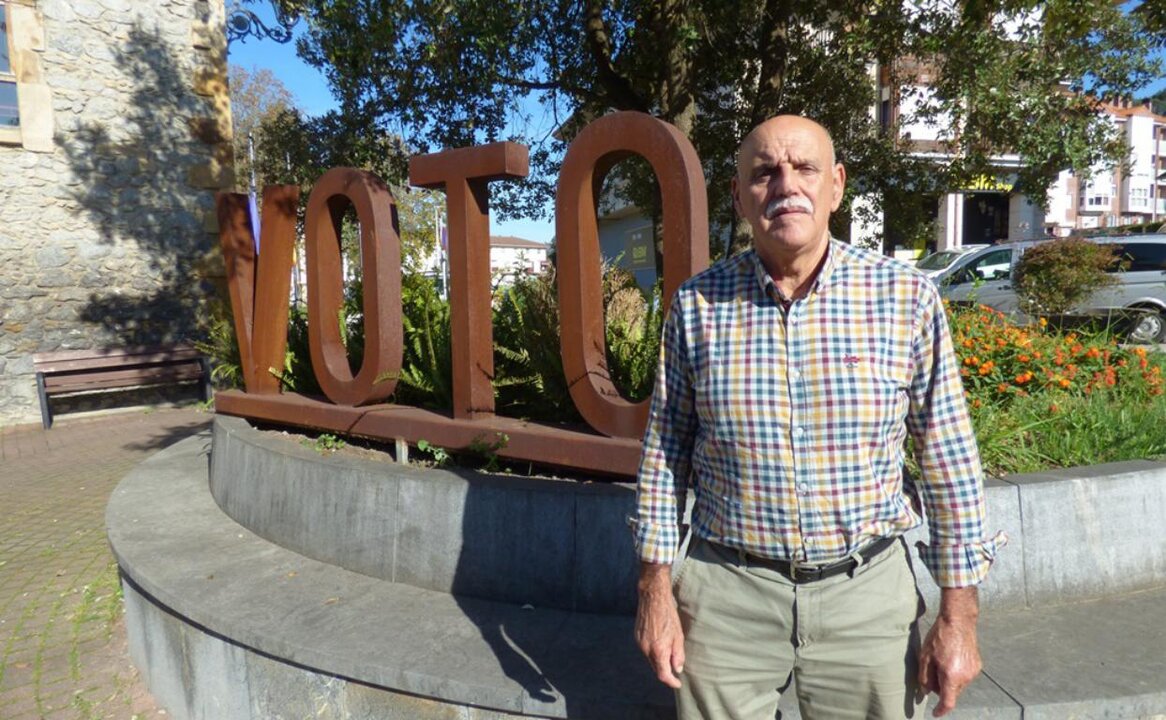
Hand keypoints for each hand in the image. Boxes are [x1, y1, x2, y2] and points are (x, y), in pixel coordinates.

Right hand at [634, 562, 684, 688]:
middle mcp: (646, 649)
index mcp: (658, 650)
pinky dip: (653, 652)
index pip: (663, 674)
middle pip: (656, 668)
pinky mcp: (636, 637)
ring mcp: (639, 643)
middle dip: (665, 671)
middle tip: (675, 670)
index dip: (671, 682)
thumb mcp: (678, 635)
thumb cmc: (668, 615)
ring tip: (668, 654)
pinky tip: (660, 644)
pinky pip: (645, 651)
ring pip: (650, 660)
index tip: (678, 683)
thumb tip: (677, 669)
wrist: (652, 598)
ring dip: (659, 661)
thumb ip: (678, 654)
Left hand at [919, 587, 981, 716]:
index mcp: (951, 676)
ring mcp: (973, 671)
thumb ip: (925, 677)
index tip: (935, 713)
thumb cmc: (940, 636)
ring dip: (949, 681)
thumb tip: (925, 692)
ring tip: (941, 662)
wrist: (959, 620)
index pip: (948, 702)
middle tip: (932, 674)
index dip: (941, 710)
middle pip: (952, 693)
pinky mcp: (977, 665)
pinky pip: (965, 676)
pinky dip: (956, 674)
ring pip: (959, 685)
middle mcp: (965, 676)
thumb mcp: (925, 657)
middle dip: (942, 690)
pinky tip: (950, 659)